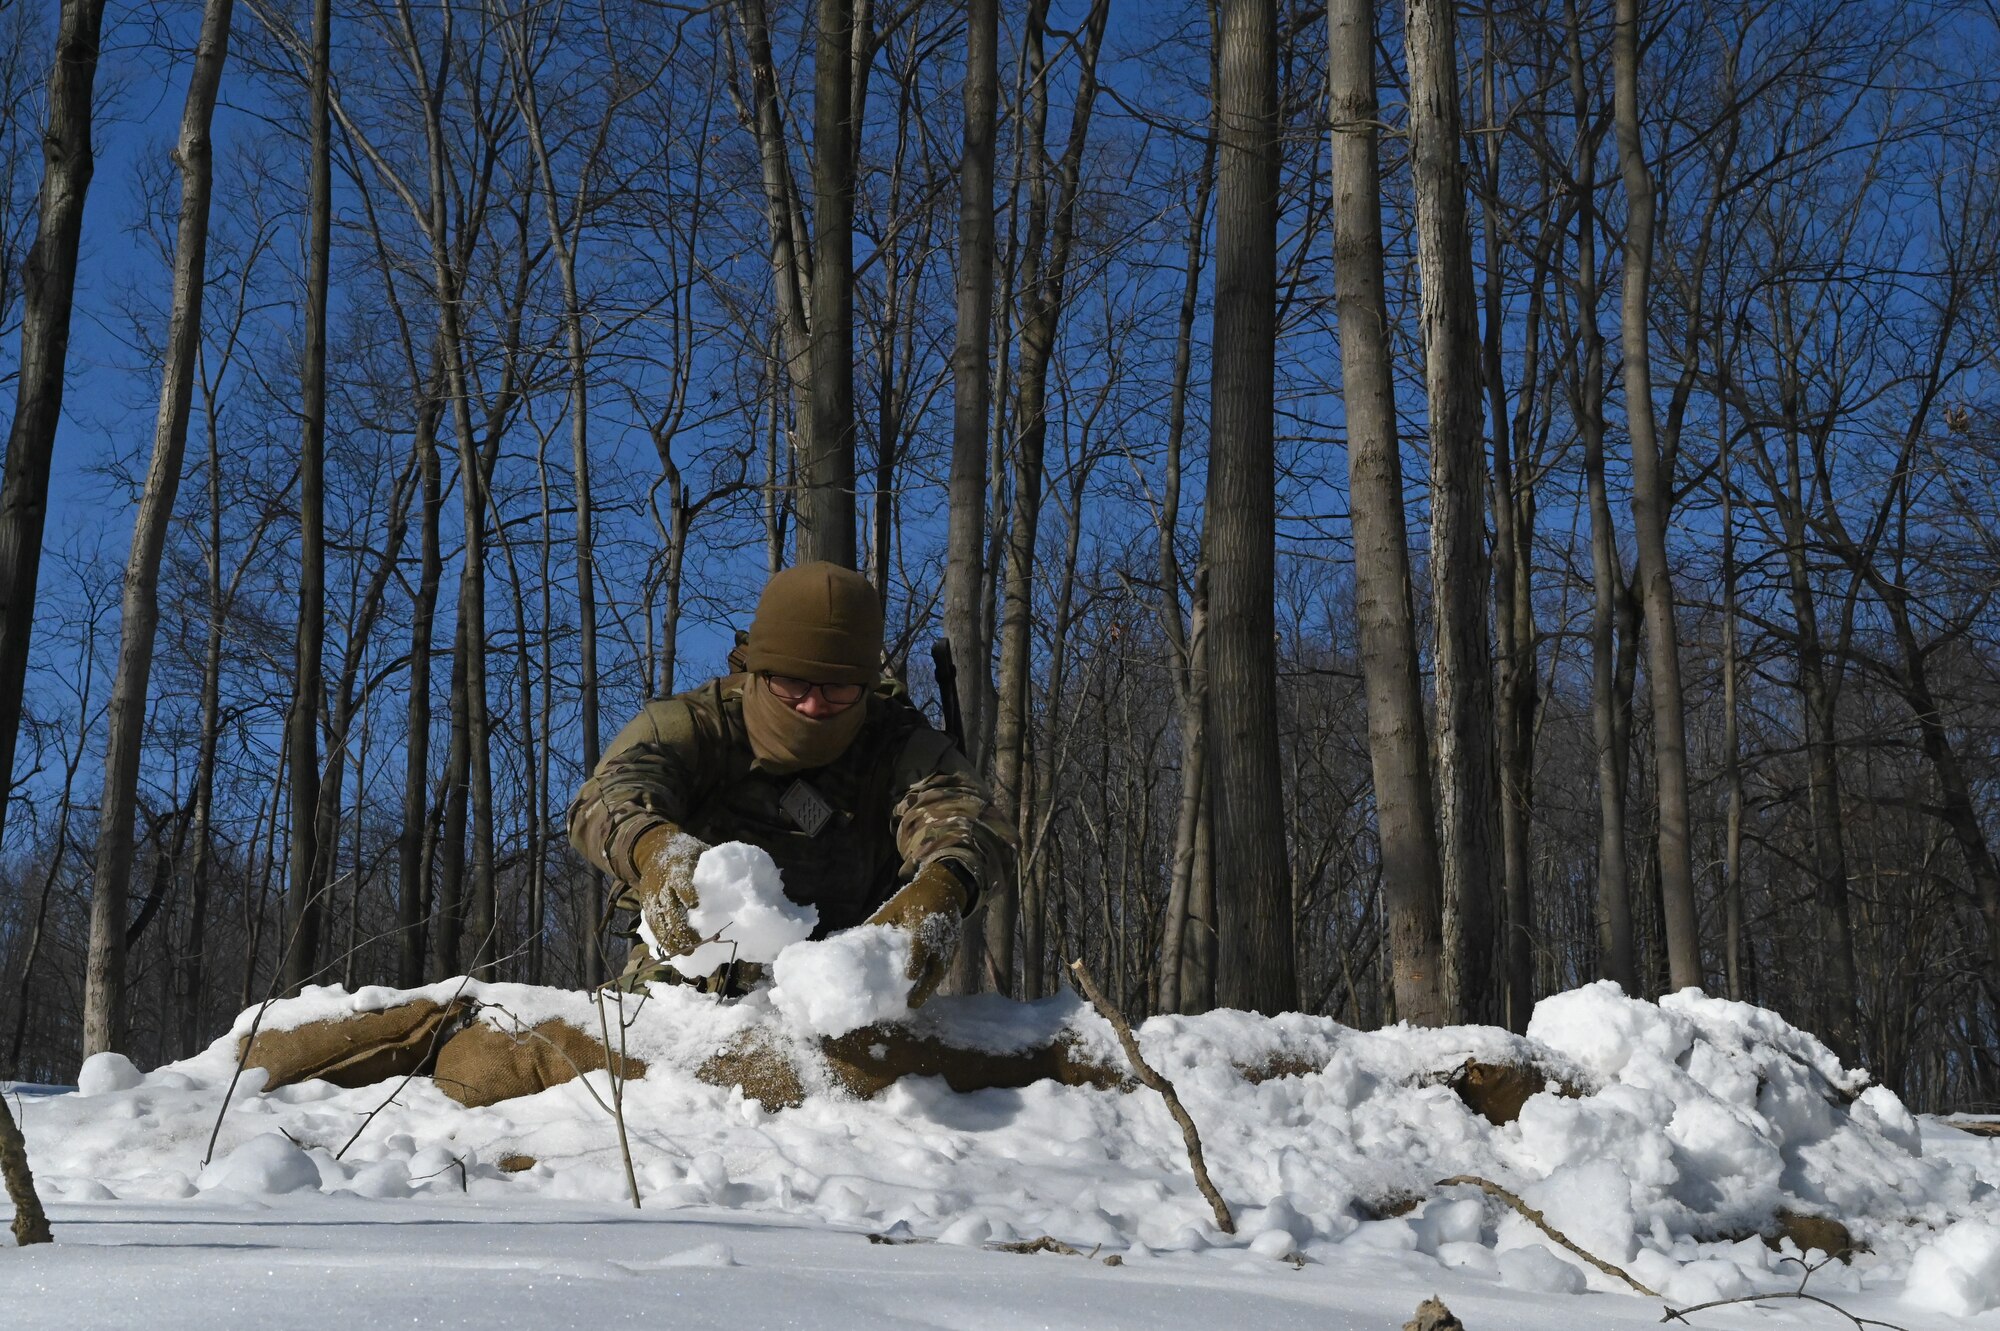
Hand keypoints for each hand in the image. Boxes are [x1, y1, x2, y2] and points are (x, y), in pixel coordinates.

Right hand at [630, 823, 708, 960]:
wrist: (653, 847)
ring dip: (670, 938)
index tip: (695, 904)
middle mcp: (662, 882)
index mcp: (677, 865)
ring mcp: (652, 894)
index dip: (686, 891)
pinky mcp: (646, 903)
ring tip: (684, 952)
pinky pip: (652, 922)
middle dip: (680, 927)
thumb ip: (714, 866)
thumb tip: (740, 881)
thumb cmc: (685, 851)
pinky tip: (671, 950)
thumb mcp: (699, 852)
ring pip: (658, 919)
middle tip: (695, 943)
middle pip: (669, 907)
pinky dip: (660, 937)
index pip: (680, 879)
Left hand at [866, 861, 971, 1007]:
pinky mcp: (953, 947)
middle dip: (926, 987)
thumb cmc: (916, 897)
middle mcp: (940, 937)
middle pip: (936, 967)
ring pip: (942, 970)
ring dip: (930, 987)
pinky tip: (924, 988)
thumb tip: (858, 938)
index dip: (916, 963)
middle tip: (913, 1004)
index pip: (922, 947)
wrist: (945, 888)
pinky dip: (935, 978)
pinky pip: (945, 966)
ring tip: (916, 1001)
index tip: (908, 978)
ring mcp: (949, 943)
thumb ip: (879, 922)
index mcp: (925, 924)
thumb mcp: (895, 905)